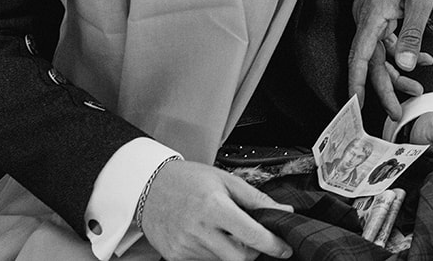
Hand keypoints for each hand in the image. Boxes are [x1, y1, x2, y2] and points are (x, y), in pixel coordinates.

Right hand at [139, 160, 291, 260]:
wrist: (148, 186)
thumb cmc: (188, 179)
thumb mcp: (225, 180)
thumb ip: (256, 199)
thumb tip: (283, 211)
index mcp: (214, 207)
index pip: (252, 236)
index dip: (273, 245)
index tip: (284, 249)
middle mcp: (199, 230)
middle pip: (239, 258)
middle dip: (253, 252)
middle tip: (254, 239)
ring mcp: (185, 247)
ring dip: (232, 252)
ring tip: (223, 231)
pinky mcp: (175, 256)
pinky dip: (214, 254)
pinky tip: (208, 237)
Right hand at [350, 0, 432, 119]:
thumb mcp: (420, 1)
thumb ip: (411, 34)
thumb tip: (405, 65)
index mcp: (372, 16)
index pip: (360, 58)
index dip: (357, 84)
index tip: (357, 107)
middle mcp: (366, 18)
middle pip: (371, 61)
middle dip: (386, 88)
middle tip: (398, 111)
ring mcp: (370, 16)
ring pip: (380, 53)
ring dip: (398, 71)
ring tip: (417, 87)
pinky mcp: (378, 14)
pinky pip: (386, 40)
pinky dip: (401, 51)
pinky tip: (419, 58)